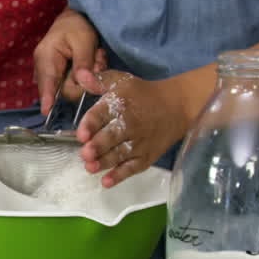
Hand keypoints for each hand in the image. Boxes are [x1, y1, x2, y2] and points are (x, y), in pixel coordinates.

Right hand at [32, 9, 106, 111]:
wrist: (73, 19)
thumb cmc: (77, 26)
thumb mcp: (84, 41)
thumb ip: (84, 64)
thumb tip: (85, 85)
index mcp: (46, 57)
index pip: (47, 82)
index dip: (47, 98)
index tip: (46, 112)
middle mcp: (43, 67)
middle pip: (61, 89)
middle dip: (84, 81)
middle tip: (99, 61)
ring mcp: (48, 73)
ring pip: (69, 88)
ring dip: (86, 77)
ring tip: (95, 57)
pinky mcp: (56, 76)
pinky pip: (71, 84)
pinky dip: (84, 76)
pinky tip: (90, 62)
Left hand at [75, 70, 189, 187]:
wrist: (177, 106)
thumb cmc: (142, 94)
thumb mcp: (122, 81)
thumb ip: (99, 80)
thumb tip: (82, 76)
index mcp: (120, 104)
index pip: (103, 114)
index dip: (91, 124)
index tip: (81, 134)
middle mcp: (130, 124)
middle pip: (111, 137)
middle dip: (98, 146)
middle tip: (86, 153)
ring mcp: (139, 142)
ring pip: (120, 154)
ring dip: (105, 162)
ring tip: (90, 167)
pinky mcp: (147, 156)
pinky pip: (133, 167)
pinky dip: (120, 175)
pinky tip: (106, 182)